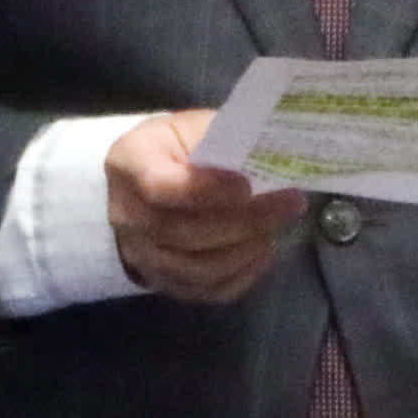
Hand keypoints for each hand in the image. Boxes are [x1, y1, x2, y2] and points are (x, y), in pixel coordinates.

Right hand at [110, 109, 305, 304]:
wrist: (142, 183)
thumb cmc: (173, 148)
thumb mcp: (189, 126)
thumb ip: (221, 139)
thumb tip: (270, 155)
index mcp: (129, 164)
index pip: (161, 187)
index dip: (206, 191)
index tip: (247, 185)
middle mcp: (127, 214)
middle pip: (185, 232)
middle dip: (246, 221)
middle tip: (289, 204)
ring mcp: (141, 255)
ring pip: (198, 269)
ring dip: (246, 249)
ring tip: (278, 226)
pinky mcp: (162, 281)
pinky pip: (206, 291)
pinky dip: (241, 276)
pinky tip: (263, 252)